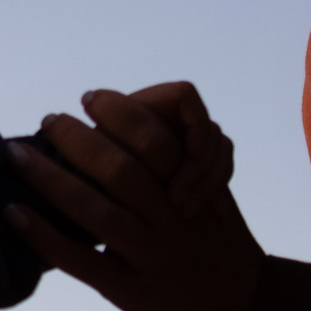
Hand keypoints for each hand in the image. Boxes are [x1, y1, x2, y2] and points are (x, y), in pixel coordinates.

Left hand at [4, 99, 266, 310]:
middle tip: (49, 120)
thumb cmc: (221, 244)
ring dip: (50, 178)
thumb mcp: (212, 196)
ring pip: (96, 211)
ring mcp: (151, 256)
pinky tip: (14, 213)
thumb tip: (126, 124)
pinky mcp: (132, 291)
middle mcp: (171, 220)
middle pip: (120, 169)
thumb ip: (179, 163)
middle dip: (78, 139)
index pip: (156, 139)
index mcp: (190, 189)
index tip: (91, 98)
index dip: (120, 112)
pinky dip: (45, 236)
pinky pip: (82, 261)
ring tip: (18, 154)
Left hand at [90, 82, 234, 214]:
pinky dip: (219, 191)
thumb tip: (90, 111)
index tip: (190, 153)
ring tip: (185, 212)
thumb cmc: (88, 186)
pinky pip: (223, 171)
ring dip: (209, 182)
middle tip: (175, 201)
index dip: (194, 122)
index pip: (184, 96)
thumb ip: (104, 145)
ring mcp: (187, 142)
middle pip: (208, 129)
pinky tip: (215, 214)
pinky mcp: (198, 166)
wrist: (100, 214)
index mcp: (143, 107)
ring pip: (220, 150)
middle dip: (199, 168)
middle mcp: (168, 119)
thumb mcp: (96, 168)